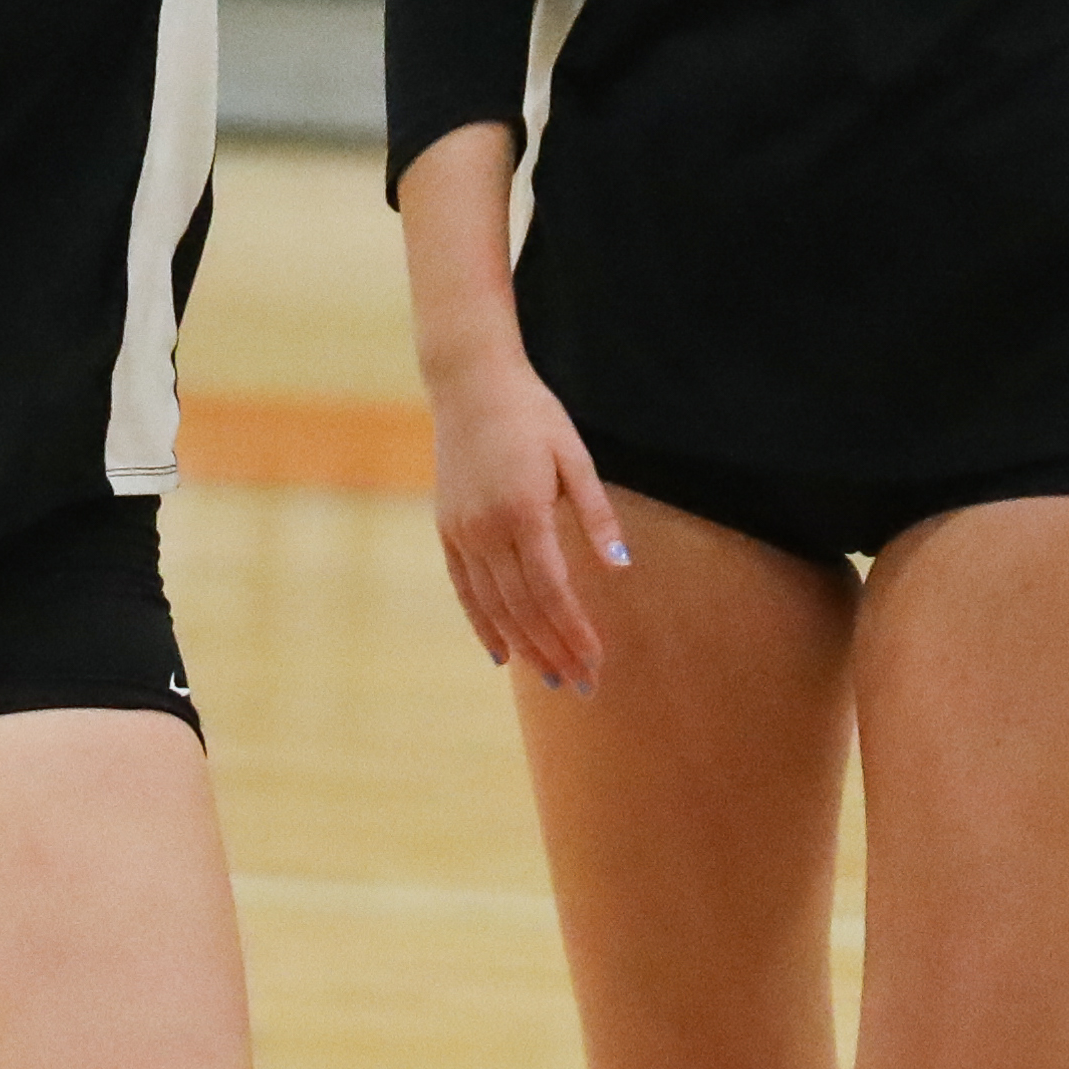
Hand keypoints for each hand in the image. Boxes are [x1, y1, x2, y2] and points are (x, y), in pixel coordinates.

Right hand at [428, 342, 626, 693]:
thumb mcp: (575, 456)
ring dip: (524, 646)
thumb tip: (620, 567)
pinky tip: (502, 653)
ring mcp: (462, 531)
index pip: (553, 590)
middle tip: (581, 685)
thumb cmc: (534, 415)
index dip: (574, 631)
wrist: (470, 383)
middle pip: (524, 608)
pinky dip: (483, 624)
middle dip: (554, 650)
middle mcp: (488, 529)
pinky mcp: (447, 528)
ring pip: (493, 606)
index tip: (596, 662)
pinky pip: (465, 589)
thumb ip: (596, 514)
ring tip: (550, 676)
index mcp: (524, 510)